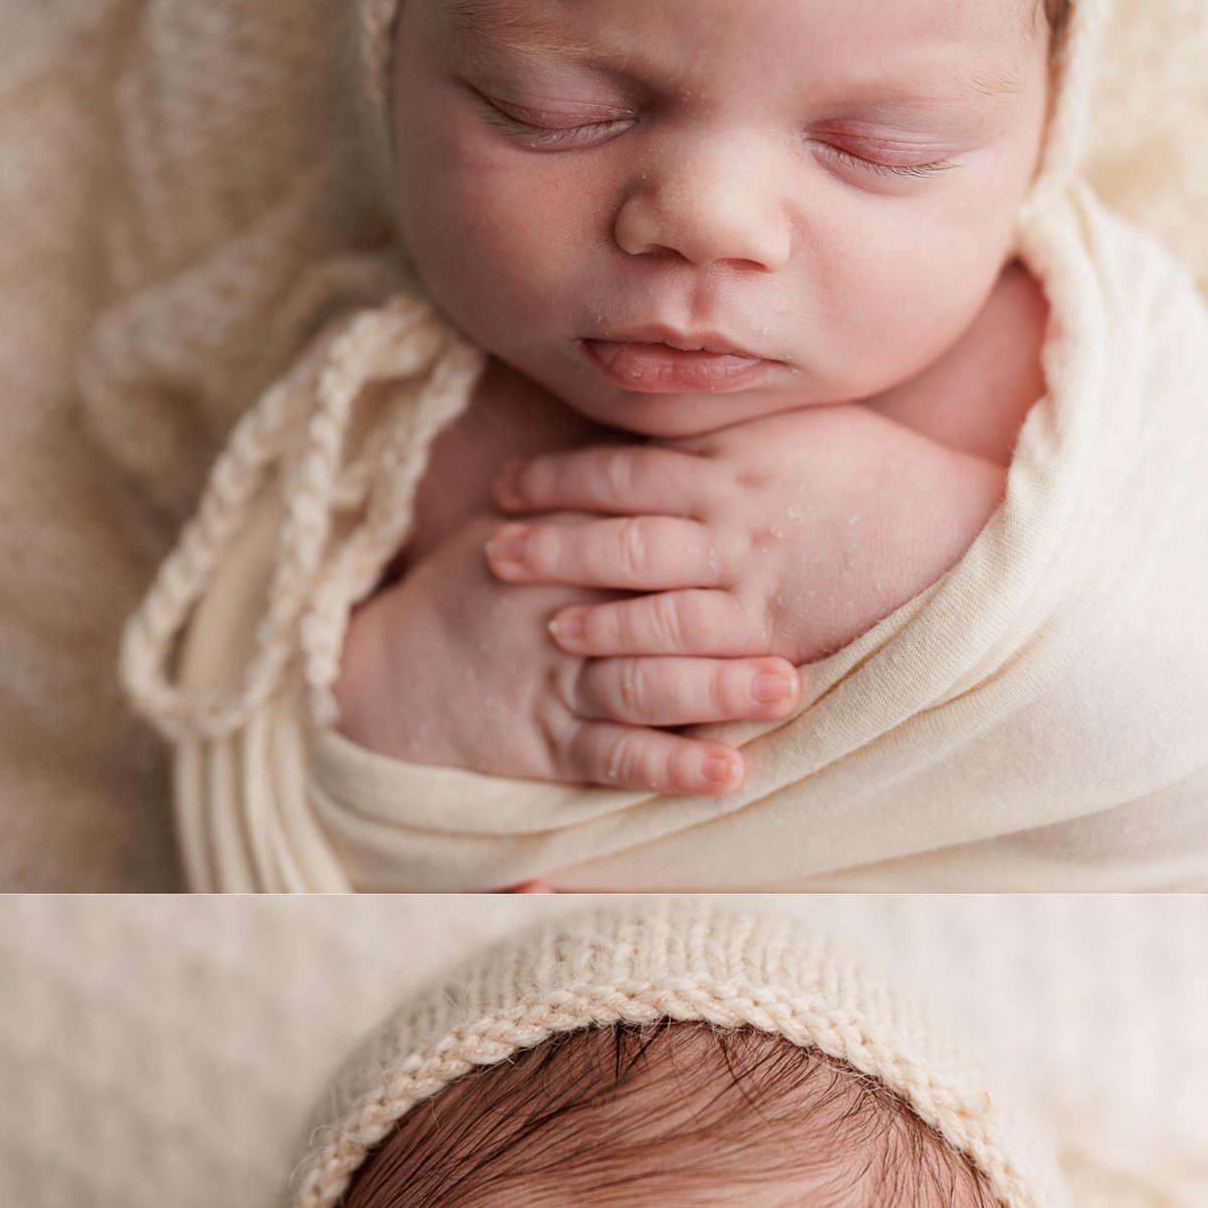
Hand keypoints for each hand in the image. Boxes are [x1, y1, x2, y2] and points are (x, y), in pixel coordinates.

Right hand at [338, 507, 799, 798]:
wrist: (394, 674)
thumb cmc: (478, 588)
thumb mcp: (519, 523)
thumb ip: (588, 490)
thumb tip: (674, 432)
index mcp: (567, 552)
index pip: (643, 535)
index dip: (717, 532)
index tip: (796, 525)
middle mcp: (568, 616)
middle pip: (657, 611)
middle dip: (733, 614)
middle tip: (813, 602)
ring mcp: (562, 684)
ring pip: (647, 686)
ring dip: (717, 689)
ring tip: (785, 688)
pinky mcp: (554, 744)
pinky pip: (618, 758)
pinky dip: (671, 767)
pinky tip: (728, 774)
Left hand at [486, 403, 1008, 673]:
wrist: (963, 537)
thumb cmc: (889, 481)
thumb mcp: (809, 430)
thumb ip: (740, 431)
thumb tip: (682, 417)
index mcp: (738, 453)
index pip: (627, 461)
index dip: (560, 476)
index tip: (510, 484)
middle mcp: (732, 506)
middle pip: (615, 516)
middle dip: (546, 529)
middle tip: (489, 541)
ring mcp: (749, 568)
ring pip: (635, 577)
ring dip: (570, 586)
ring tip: (520, 598)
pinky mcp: (771, 626)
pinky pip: (683, 640)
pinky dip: (625, 644)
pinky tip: (582, 653)